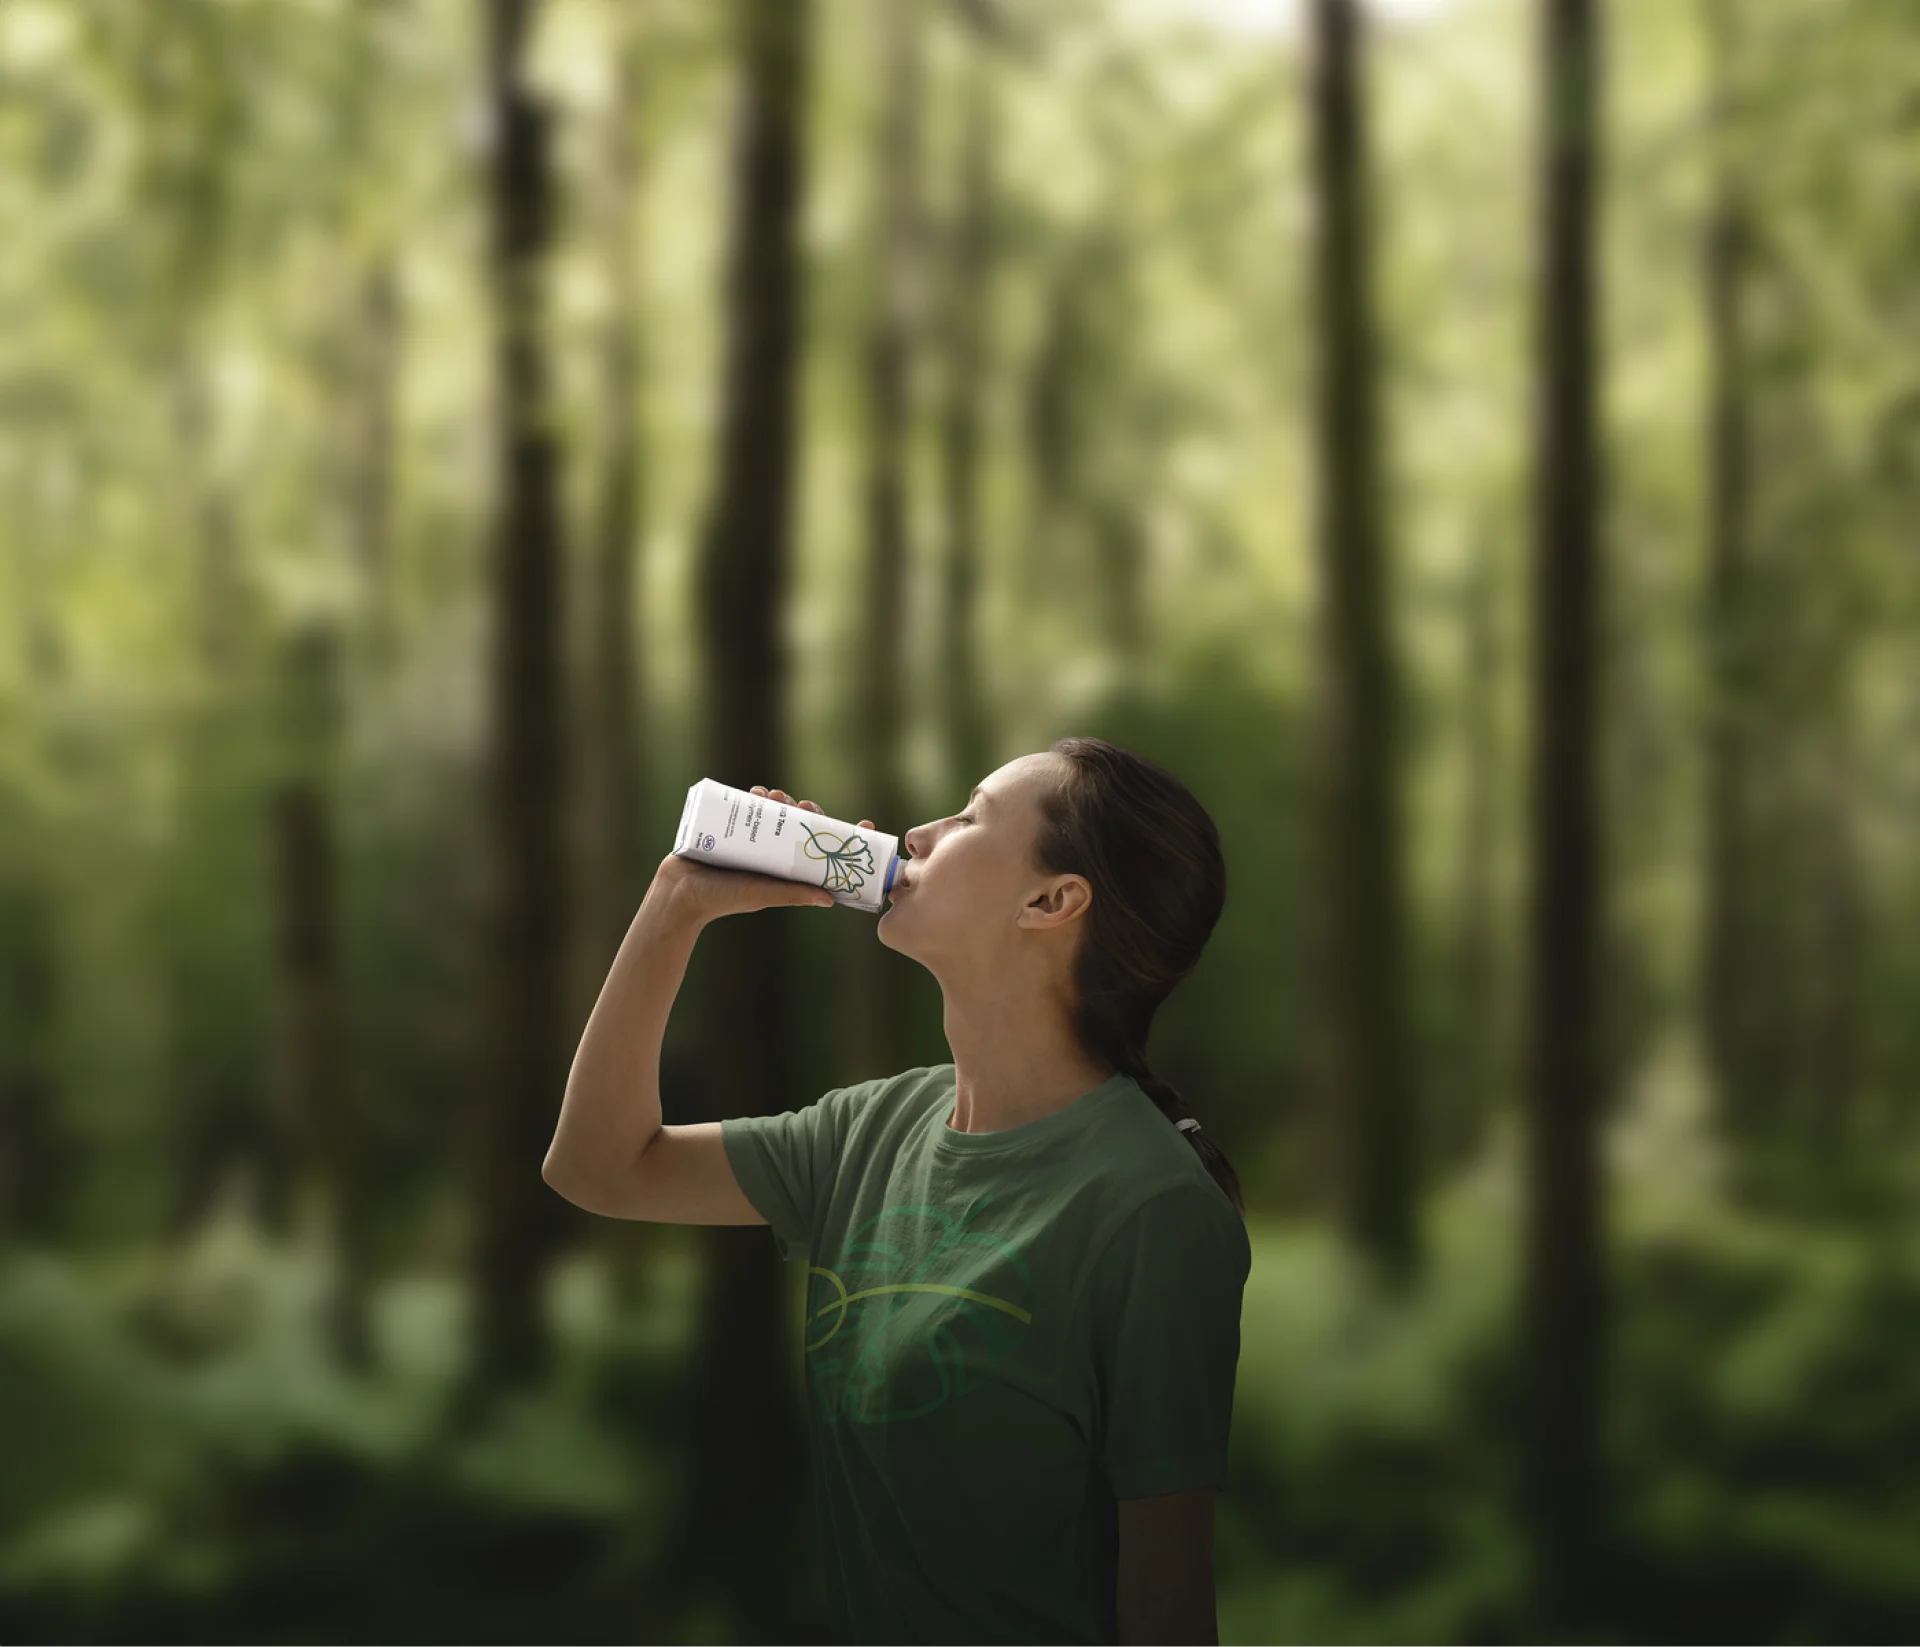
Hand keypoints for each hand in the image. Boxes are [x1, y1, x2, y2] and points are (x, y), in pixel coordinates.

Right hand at [653, 786, 875, 926]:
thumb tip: (831, 898)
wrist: (678, 892)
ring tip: (779, 795)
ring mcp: (750, 836)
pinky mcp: (729, 825)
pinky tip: (760, 791)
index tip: (864, 824)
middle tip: (805, 806)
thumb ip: (793, 894)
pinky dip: (756, 794)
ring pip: (775, 810)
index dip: (841, 834)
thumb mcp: (764, 894)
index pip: (820, 847)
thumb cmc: (723, 898)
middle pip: (798, 823)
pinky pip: (748, 804)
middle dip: (806, 809)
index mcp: (784, 866)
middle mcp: (772, 849)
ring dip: (781, 797)